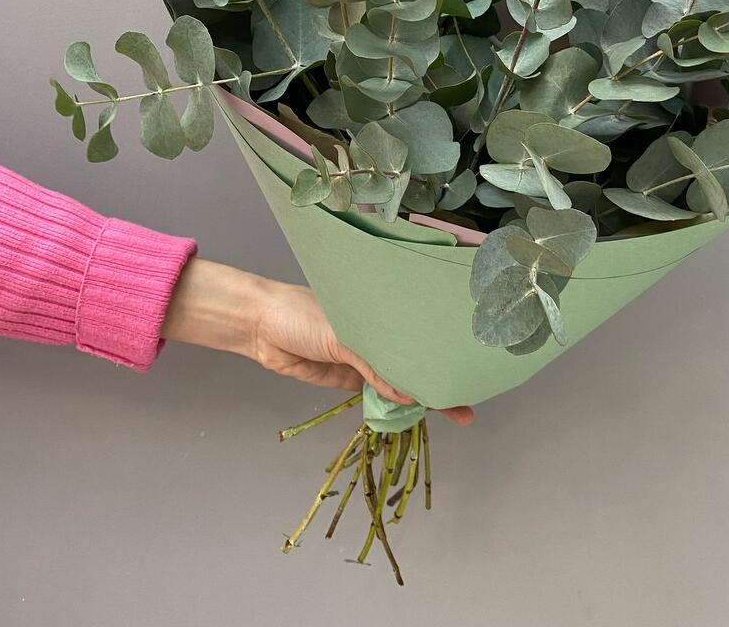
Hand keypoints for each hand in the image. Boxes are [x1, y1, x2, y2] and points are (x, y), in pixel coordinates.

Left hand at [162, 257, 473, 424]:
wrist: (261, 327)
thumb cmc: (302, 314)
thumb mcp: (342, 335)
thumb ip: (373, 365)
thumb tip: (407, 394)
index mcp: (380, 315)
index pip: (417, 337)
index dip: (441, 354)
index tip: (468, 370)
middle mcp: (377, 336)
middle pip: (413, 362)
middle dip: (438, 381)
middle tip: (466, 404)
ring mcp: (364, 359)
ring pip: (398, 382)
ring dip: (419, 397)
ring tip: (449, 412)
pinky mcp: (349, 379)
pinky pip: (377, 394)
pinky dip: (393, 405)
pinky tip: (412, 413)